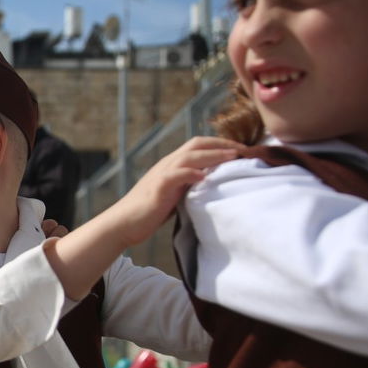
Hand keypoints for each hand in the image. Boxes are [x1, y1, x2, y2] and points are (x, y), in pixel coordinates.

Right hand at [41, 136, 236, 300]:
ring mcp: (161, 175)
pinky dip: (190, 173)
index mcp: (172, 165)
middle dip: (222, 144)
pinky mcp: (157, 188)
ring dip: (212, 155)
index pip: (199, 145)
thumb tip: (211, 186)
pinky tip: (204, 176)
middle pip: (196, 144)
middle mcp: (167, 165)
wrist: (124, 223)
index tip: (241, 150)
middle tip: (243, 149)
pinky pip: (175, 175)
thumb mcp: (174, 195)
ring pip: (188, 156)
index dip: (220, 144)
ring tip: (232, 157)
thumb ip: (189, 187)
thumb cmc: (149, 212)